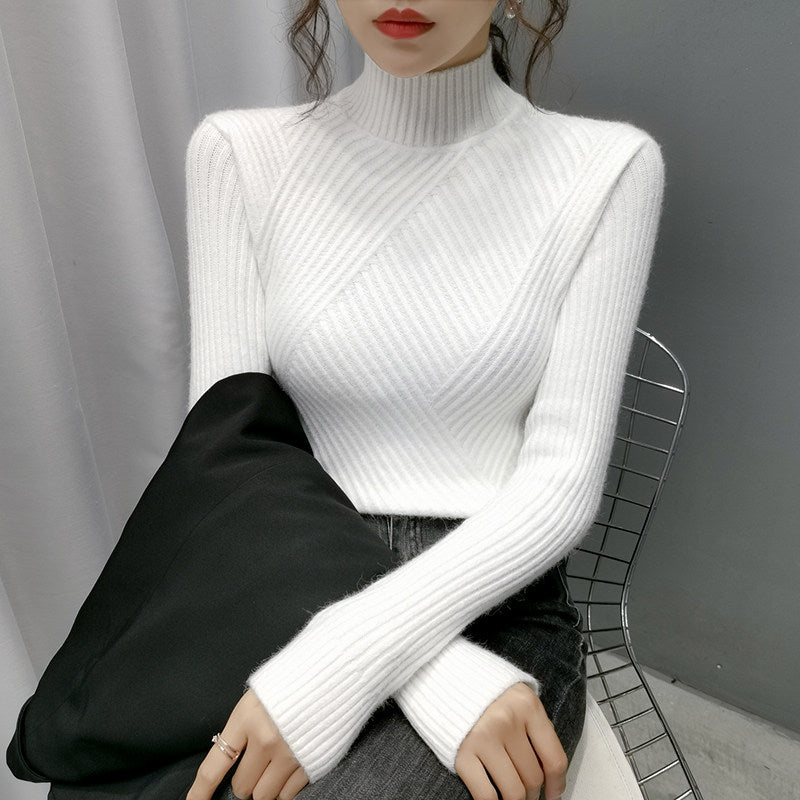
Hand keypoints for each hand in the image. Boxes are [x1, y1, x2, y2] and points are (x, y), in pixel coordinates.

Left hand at [186, 689, 309, 799]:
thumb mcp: (259, 693)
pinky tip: (289, 768)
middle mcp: (266, 740)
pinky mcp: (311, 762)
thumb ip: (243, 725)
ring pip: (264, 796)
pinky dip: (285, 788)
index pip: (214, 767)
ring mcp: (290, 754)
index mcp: (247, 718)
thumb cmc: (295, 678)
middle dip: (245, 780)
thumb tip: (229, 752)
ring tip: (273, 766)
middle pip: (242, 786)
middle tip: (255, 763)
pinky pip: (288, 794)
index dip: (200, 791)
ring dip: (264, 787)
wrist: (335, 669)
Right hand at [454, 682, 567, 799]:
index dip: (557, 785)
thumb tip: (550, 774)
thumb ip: (535, 729)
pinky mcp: (462, 753)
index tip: (553, 795)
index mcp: (527, 705)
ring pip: (514, 792)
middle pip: (533, 778)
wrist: (446, 680)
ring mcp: (483, 738)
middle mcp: (507, 721)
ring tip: (513, 798)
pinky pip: (487, 796)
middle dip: (533, 793)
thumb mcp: (518, 700)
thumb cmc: (486, 694)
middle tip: (528, 794)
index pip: (554, 758)